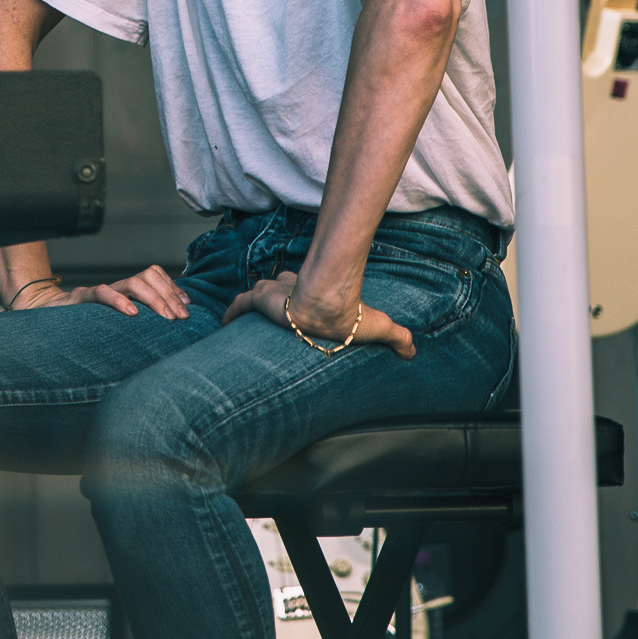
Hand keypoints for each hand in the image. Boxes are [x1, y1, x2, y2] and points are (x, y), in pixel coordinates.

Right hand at [10, 264, 190, 319]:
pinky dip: (119, 302)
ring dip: (154, 298)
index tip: (187, 308)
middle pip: (149, 276)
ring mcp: (100, 292)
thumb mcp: (116, 325)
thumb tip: (169, 329)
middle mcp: (116, 288)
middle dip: (169, 295)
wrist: (45, 321)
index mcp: (126, 292)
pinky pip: (102, 294)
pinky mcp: (82, 299)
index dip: (173, 288)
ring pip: (133, 283)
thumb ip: (138, 322)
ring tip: (165, 317)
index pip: (155, 276)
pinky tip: (132, 313)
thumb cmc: (85, 326)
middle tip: (181, 317)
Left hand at [222, 268, 415, 358]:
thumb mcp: (377, 327)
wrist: (325, 306)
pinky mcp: (258, 300)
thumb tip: (414, 351)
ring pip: (259, 295)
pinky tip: (223, 324)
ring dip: (253, 305)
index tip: (300, 309)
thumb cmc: (347, 315)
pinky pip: (238, 306)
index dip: (301, 295)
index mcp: (315, 292)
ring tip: (245, 324)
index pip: (305, 288)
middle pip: (280, 288)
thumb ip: (396, 337)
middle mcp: (291, 287)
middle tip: (274, 316)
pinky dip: (230, 314)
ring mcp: (273, 293)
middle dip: (277, 298)